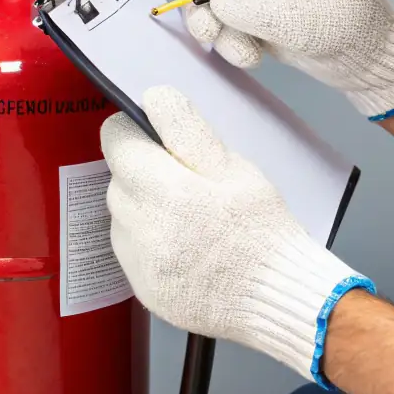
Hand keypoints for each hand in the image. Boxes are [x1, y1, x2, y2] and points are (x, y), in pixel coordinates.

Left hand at [100, 85, 374, 382]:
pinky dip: (148, 239)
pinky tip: (183, 241)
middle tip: (185, 179)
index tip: (156, 139)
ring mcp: (139, 264)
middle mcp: (142, 229)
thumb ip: (185, 128)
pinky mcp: (142, 289)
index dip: (135, 132)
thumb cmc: (261, 229)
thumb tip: (154, 98)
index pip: (116, 140)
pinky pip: (130, 248)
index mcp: (165, 191)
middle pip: (118, 177)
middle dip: (143, 170)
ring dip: (143, 205)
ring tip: (187, 214)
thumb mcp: (232, 165)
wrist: (277, 295)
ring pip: (121, 214)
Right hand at [182, 0, 393, 119]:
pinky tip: (251, 55)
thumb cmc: (357, 35)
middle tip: (210, 32)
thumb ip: (264, 7)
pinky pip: (225, 17)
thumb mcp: (312, 22)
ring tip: (246, 54)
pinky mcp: (258, 8)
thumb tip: (218, 0)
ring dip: (220, 27)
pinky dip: (229, 39)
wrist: (371, 64)